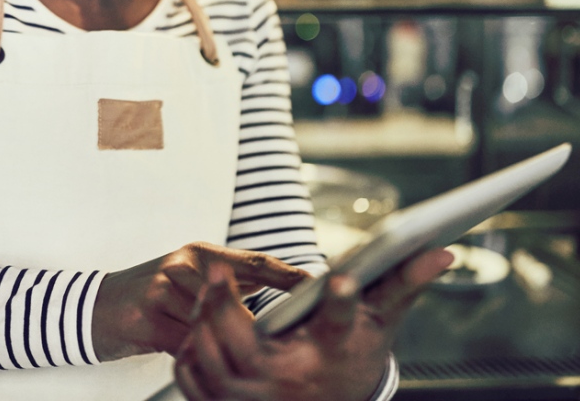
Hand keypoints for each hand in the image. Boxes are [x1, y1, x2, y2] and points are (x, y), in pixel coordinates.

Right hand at [92, 242, 311, 361]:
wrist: (95, 307)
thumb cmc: (149, 296)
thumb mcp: (188, 279)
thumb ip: (225, 285)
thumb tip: (275, 292)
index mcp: (199, 253)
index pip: (254, 262)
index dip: (288, 275)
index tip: (318, 287)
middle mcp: (183, 265)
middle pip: (235, 300)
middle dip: (259, 324)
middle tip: (290, 340)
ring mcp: (163, 289)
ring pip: (210, 325)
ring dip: (226, 347)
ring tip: (247, 363)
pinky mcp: (147, 315)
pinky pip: (186, 343)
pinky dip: (198, 357)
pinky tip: (209, 366)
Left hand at [174, 247, 453, 400]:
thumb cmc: (354, 355)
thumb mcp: (380, 322)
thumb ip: (402, 282)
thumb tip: (442, 249)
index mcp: (333, 355)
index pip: (341, 327)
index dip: (345, 303)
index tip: (345, 278)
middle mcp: (293, 383)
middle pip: (248, 345)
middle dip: (226, 306)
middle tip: (217, 271)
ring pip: (213, 361)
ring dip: (203, 325)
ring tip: (205, 294)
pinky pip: (194, 380)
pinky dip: (189, 354)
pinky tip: (196, 331)